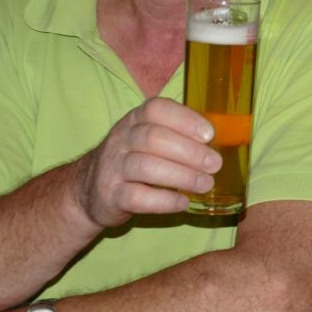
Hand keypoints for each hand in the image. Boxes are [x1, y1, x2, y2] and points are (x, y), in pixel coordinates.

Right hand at [75, 97, 222, 227]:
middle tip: (215, 164)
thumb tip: (222, 141)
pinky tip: (183, 202)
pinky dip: (164, 200)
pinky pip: (137, 197)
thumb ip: (177, 135)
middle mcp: (121, 139)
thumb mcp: (148, 138)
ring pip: (146, 167)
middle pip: (154, 139)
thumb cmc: (134, 159)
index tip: (209, 134)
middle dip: (189, 151)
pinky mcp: (109, 196)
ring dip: (181, 176)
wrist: (89, 189)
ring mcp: (112, 168)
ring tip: (206, 184)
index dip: (184, 119)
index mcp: (135, 119)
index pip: (156, 109)